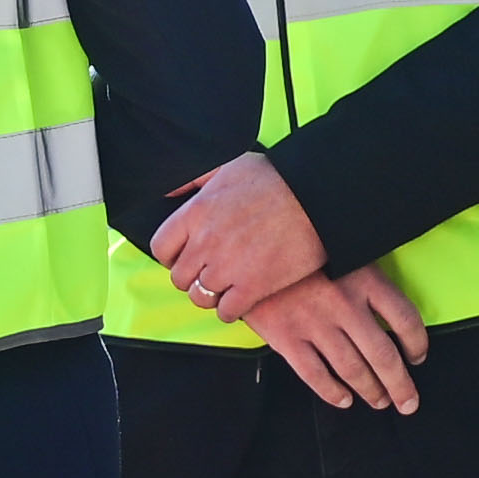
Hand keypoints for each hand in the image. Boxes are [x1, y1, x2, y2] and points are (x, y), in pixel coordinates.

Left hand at [150, 151, 327, 321]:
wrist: (317, 197)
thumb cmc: (277, 178)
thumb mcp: (228, 164)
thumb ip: (193, 179)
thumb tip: (167, 192)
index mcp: (196, 212)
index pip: (161, 248)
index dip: (172, 255)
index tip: (186, 255)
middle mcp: (205, 242)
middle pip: (179, 277)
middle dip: (193, 275)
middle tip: (211, 270)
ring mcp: (227, 268)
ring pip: (199, 297)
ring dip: (211, 294)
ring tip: (227, 284)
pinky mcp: (252, 288)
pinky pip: (226, 312)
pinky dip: (232, 309)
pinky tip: (243, 296)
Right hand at [245, 264, 430, 413]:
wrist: (249, 251)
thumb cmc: (303, 251)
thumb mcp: (343, 251)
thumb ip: (368, 280)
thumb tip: (393, 314)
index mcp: (365, 278)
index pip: (405, 318)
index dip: (417, 344)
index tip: (418, 357)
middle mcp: (344, 304)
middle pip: (383, 355)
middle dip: (399, 385)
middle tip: (408, 402)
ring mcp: (315, 323)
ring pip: (352, 369)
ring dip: (370, 391)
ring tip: (380, 401)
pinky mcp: (286, 338)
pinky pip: (315, 375)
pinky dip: (332, 393)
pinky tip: (344, 400)